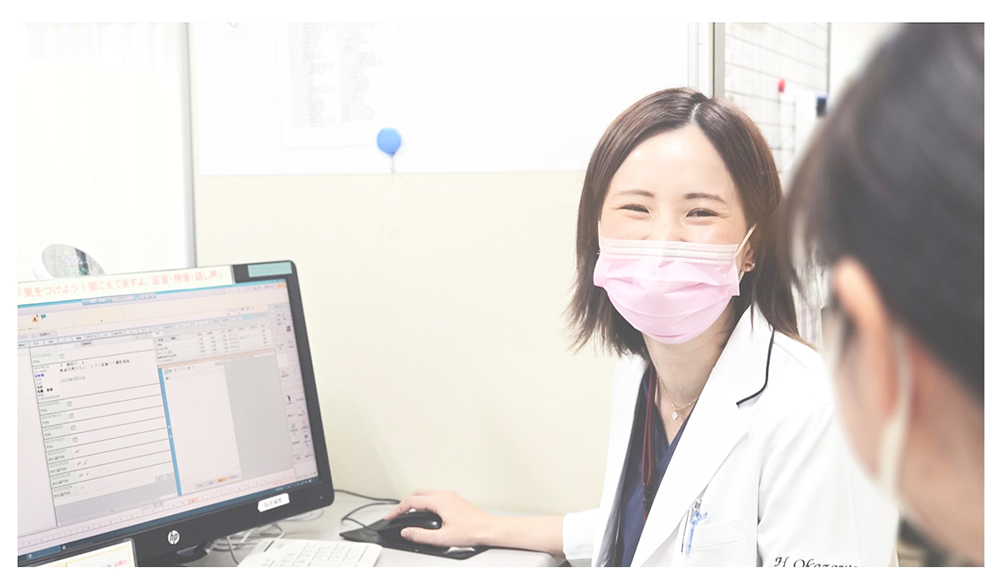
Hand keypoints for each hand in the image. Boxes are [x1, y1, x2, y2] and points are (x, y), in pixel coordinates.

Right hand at [383, 489, 497, 547]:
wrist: (489, 529)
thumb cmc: (472, 531)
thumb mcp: (442, 538)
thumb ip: (421, 535)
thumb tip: (407, 532)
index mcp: (440, 501)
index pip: (412, 501)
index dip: (398, 510)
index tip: (390, 516)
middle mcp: (445, 495)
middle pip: (418, 493)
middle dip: (405, 503)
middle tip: (397, 514)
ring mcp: (451, 496)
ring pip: (427, 493)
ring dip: (415, 501)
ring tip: (408, 514)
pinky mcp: (456, 500)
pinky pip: (435, 496)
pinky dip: (425, 502)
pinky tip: (426, 512)